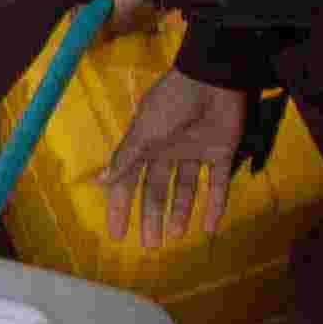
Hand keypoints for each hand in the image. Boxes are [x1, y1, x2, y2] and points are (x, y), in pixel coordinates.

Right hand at [91, 67, 237, 251]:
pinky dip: (214, 205)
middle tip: (151, 245)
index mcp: (146, 145)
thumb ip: (126, 159)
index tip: (118, 234)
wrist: (213, 78)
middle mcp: (168, 151)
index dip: (121, 206)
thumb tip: (100, 183)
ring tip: (177, 236)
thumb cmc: (172, 104)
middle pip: (156, 190)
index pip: (128, 181)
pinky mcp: (222, 152)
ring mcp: (195, 152)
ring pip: (186, 189)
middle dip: (152, 216)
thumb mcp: (144, 132)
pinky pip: (217, 183)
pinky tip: (209, 228)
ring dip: (181, 212)